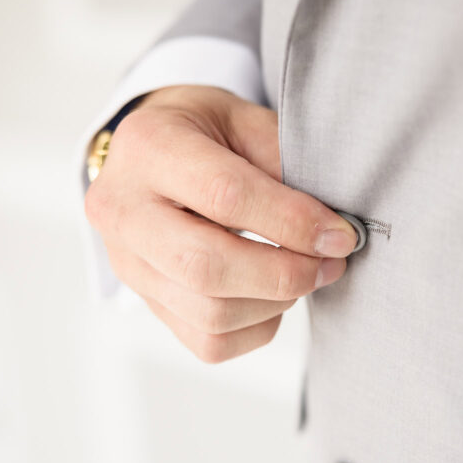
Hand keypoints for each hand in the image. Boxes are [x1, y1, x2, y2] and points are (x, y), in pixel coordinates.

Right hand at [84, 85, 356, 361]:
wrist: (150, 156)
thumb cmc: (202, 133)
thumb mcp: (243, 120)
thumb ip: (281, 164)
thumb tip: (332, 229)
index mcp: (148, 148)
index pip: (223, 196)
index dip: (291, 222)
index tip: (339, 235)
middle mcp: (122, 210)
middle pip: (205, 267)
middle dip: (284, 273)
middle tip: (329, 263)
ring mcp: (127, 264)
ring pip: (209, 315)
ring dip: (275, 303)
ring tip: (305, 274)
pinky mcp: (145, 302)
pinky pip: (208, 342)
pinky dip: (256, 327)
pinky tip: (271, 295)